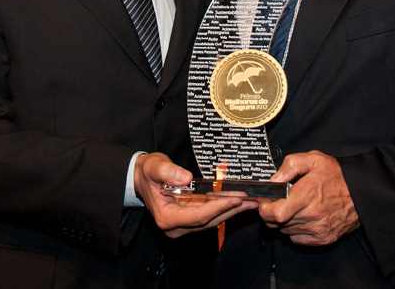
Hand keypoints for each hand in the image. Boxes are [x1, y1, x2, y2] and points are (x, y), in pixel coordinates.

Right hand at [134, 152, 256, 237]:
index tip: (236, 198)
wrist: (142, 178)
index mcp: (166, 217)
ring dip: (232, 210)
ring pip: (212, 220)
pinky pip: (210, 215)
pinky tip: (239, 202)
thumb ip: (168, 171)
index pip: (198, 216)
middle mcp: (175, 227)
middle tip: (252, 200)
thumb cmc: (148, 172)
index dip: (218, 207)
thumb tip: (186, 178)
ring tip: (251, 201)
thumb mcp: (154, 166)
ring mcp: (183, 225)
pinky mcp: (190, 220)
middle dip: (231, 209)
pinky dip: (224, 208)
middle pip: (209, 220)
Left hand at [258, 150, 358, 245]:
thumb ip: (289, 166)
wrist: (361, 191)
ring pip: (286, 231)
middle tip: (279, 201)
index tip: (265, 201)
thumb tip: (273, 180)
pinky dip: (295, 230)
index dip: (265, 208)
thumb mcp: (313, 159)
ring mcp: (318, 229)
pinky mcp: (323, 238)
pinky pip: (298, 239)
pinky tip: (302, 217)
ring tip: (293, 207)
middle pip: (278, 224)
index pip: (275, 213)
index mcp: (306, 195)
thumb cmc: (337, 175)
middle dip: (272, 213)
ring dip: (284, 221)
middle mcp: (311, 215)